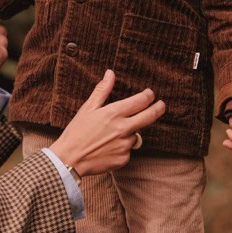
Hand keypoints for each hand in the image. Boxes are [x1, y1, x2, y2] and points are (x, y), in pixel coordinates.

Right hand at [48, 71, 164, 176]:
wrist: (69, 159)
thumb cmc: (76, 132)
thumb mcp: (87, 108)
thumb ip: (102, 90)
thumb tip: (110, 73)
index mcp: (114, 113)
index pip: (141, 101)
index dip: (148, 96)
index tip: (150, 94)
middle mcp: (123, 129)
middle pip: (149, 117)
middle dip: (158, 109)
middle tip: (161, 105)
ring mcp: (125, 145)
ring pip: (135, 135)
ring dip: (129, 132)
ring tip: (109, 135)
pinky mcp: (124, 159)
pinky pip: (128, 150)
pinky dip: (122, 147)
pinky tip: (108, 147)